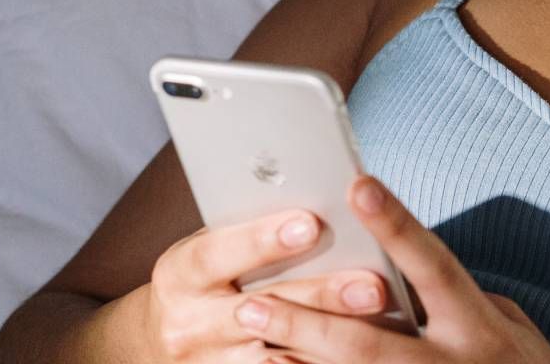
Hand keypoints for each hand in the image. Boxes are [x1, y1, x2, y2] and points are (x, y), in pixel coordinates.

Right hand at [143, 208, 399, 361]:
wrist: (171, 335)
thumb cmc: (211, 272)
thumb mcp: (216, 245)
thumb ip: (254, 230)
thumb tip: (320, 201)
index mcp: (179, 274)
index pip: (216, 254)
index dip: (261, 240)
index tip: (311, 224)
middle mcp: (188, 324)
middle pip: (259, 311)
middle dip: (319, 296)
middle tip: (372, 285)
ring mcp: (209, 362)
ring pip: (275, 355)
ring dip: (330, 339)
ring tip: (378, 322)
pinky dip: (318, 362)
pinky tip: (359, 354)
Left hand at [230, 174, 549, 363]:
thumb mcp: (513, 329)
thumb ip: (462, 300)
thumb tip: (410, 272)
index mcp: (480, 327)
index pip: (433, 265)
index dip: (397, 225)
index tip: (358, 184)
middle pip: (370, 343)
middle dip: (309, 320)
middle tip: (253, 298)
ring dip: (297, 358)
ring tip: (251, 334)